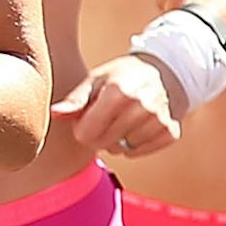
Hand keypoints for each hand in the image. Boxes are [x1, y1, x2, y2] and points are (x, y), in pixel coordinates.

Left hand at [66, 52, 183, 158]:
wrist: (166, 72)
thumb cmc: (124, 76)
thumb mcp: (96, 80)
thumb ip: (76, 100)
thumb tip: (54, 113)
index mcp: (119, 91)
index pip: (87, 133)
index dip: (82, 128)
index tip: (87, 116)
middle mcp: (142, 106)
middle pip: (103, 143)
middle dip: (99, 135)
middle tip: (105, 118)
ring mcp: (159, 120)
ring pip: (122, 150)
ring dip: (117, 141)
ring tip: (122, 121)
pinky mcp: (170, 132)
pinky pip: (141, 152)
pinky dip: (135, 145)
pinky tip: (136, 128)